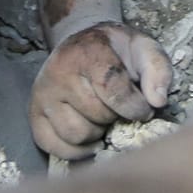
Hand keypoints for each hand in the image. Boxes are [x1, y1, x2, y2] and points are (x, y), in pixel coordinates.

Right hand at [31, 20, 174, 158]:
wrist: (83, 43)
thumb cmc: (117, 51)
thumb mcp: (144, 48)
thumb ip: (158, 70)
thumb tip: (158, 102)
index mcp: (89, 51)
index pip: (111, 87)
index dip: (134, 106)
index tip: (145, 110)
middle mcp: (59, 72)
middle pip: (96, 115)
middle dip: (116, 117)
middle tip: (119, 109)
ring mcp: (43, 94)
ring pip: (76, 134)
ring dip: (97, 133)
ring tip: (103, 119)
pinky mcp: (34, 114)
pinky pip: (53, 147)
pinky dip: (75, 150)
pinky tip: (89, 136)